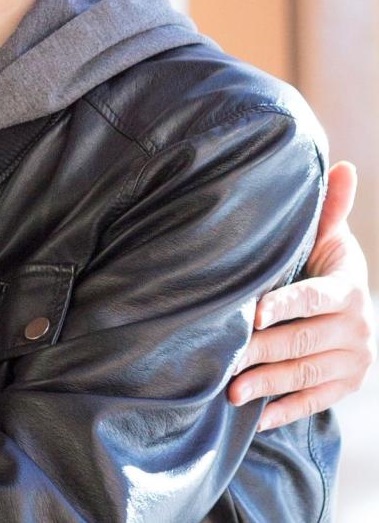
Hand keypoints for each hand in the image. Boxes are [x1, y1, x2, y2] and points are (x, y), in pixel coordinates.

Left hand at [227, 160, 375, 429]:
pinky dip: (287, 409)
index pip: (315, 298)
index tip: (251, 312)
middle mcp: (357, 328)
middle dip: (261, 350)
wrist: (353, 304)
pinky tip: (257, 416)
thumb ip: (331, 208)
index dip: (285, 305)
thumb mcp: (329, 236)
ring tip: (230, 388)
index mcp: (349, 288)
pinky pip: (316, 401)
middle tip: (223, 357)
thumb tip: (345, 165)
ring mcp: (355, 361)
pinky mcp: (348, 385)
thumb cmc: (325, 261)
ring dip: (267, 383)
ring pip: (306, 374)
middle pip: (303, 341)